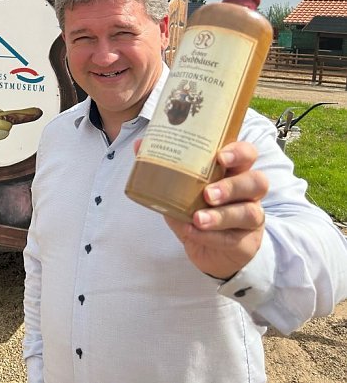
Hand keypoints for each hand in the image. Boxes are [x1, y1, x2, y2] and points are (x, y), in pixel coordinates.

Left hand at [163, 141, 268, 279]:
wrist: (207, 251)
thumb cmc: (196, 211)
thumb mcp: (179, 190)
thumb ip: (163, 168)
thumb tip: (139, 144)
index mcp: (233, 172)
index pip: (247, 154)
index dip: (239, 153)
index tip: (220, 156)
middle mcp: (248, 193)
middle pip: (257, 181)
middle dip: (232, 186)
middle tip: (208, 193)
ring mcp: (251, 218)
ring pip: (250, 212)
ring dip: (222, 215)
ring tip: (198, 219)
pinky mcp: (246, 242)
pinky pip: (233, 238)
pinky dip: (211, 236)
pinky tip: (192, 232)